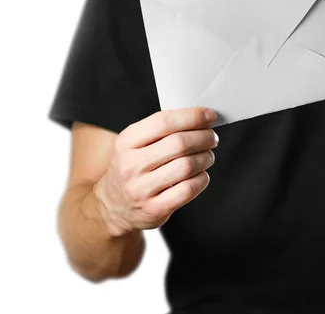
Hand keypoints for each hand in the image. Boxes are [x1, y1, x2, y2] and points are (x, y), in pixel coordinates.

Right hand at [93, 106, 218, 237]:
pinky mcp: (155, 209)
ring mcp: (141, 189)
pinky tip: (201, 174)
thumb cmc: (133, 168)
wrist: (113, 206)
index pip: (163, 121)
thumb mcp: (134, 144)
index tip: (209, 116)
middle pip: (179, 143)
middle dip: (204, 137)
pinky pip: (188, 189)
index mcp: (126, 141)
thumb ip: (162, 129)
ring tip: (208, 156)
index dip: (192, 116)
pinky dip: (202, 178)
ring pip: (187, 166)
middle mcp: (131, 165)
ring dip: (206, 157)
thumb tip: (201, 118)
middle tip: (212, 138)